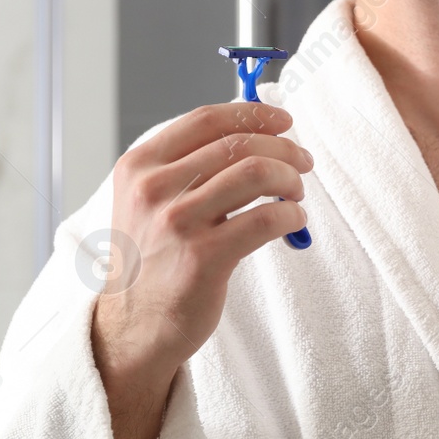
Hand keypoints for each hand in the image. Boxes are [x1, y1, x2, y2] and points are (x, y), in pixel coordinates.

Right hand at [91, 102, 312, 438]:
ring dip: (291, 179)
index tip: (284, 119)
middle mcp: (153, 190)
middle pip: (238, 144)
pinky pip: (267, 218)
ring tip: (296, 193)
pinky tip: (292, 221)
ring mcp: (176, 224)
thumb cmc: (155, 256)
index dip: (254, 114)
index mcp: (139, 166)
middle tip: (303, 162)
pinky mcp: (203, 258)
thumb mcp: (152, 199)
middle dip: (283, 148)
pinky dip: (291, 214)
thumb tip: (258, 129)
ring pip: (256, 173)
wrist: (135, 324)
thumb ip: (191, 164)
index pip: (206, 120)